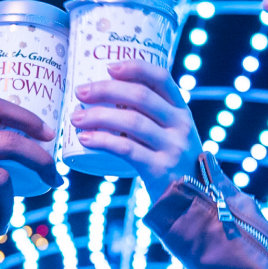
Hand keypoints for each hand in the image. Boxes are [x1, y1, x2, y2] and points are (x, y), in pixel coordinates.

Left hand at [70, 59, 202, 203]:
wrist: (191, 202)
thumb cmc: (170, 162)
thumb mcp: (171, 134)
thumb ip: (151, 117)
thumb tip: (105, 96)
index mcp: (182, 110)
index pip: (161, 78)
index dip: (135, 68)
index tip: (108, 67)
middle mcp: (181, 125)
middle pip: (141, 96)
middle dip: (106, 90)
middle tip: (80, 92)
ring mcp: (173, 147)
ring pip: (132, 121)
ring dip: (98, 116)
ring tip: (76, 118)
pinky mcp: (160, 169)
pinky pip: (127, 150)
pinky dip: (103, 141)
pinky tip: (85, 139)